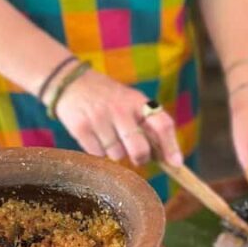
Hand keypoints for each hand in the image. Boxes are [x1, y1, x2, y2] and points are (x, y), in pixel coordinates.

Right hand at [53, 68, 182, 166]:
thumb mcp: (131, 102)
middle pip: (140, 149)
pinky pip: (97, 155)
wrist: (71, 82)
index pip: (162, 124)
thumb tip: (168, 158)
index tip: (176, 164)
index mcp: (138, 101)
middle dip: (141, 158)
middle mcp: (121, 109)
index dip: (171, 147)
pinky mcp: (81, 127)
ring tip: (108, 135)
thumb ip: (148, 125)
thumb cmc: (109, 99)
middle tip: (137, 156)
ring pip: (117, 155)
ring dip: (115, 152)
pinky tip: (95, 136)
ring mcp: (100, 118)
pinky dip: (98, 152)